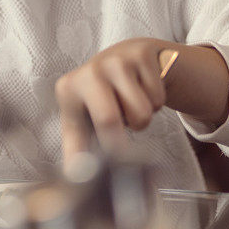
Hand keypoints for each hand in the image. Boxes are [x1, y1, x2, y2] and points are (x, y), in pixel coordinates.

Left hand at [55, 38, 166, 165]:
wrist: (125, 57)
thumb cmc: (101, 95)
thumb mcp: (83, 117)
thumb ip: (78, 148)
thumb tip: (74, 175)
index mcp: (69, 88)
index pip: (82, 130)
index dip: (102, 150)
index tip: (115, 161)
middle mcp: (90, 71)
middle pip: (110, 120)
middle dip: (125, 132)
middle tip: (127, 125)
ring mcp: (117, 60)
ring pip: (142, 113)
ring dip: (142, 116)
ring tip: (130, 102)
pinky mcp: (143, 53)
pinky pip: (159, 97)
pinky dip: (156, 100)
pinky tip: (142, 87)